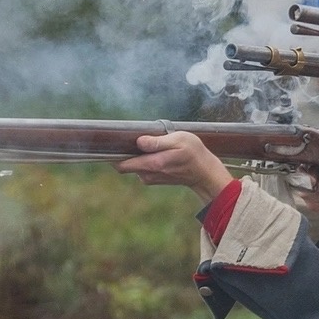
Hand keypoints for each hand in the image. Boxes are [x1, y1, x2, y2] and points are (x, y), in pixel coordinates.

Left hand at [115, 131, 234, 197]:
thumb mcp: (180, 140)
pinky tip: (158, 153)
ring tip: (154, 146)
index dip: (113, 154)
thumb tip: (139, 141)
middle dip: (126, 152)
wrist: (205, 173)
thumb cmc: (194, 154)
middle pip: (124, 164)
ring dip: (138, 155)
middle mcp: (147, 174)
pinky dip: (145, 159)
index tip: (113, 143)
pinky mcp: (154, 178)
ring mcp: (150, 178)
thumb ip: (158, 142)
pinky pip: (141, 167)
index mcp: (152, 164)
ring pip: (133, 165)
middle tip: (136, 140)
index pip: (120, 163)